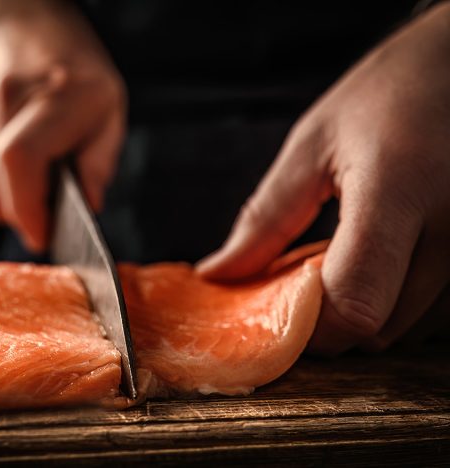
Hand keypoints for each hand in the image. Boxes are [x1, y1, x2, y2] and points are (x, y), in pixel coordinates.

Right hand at [0, 0, 125, 250]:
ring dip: (10, 196)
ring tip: (35, 170)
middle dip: (24, 217)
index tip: (44, 236)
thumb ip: (100, 161)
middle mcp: (4, 97)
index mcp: (54, 96)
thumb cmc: (75, 71)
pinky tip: (11, 151)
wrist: (19, 23)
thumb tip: (88, 208)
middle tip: (47, 216)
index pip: (19, 160)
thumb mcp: (109, 109)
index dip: (27, 209)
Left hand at [197, 3, 449, 354]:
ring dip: (368, 312)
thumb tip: (218, 275)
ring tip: (345, 263)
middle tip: (301, 288)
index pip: (354, 301)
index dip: (309, 327)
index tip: (277, 316)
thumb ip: (265, 219)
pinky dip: (400, 301)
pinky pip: (439, 310)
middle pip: (381, 327)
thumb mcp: (313, 145)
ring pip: (412, 327)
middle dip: (331, 322)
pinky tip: (384, 263)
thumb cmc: (389, 92)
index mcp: (400, 189)